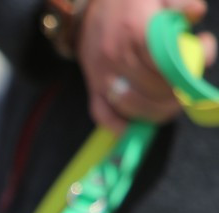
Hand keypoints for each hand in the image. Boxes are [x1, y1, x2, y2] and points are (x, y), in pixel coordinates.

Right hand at [77, 0, 216, 131]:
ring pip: (129, 105)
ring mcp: (102, 74)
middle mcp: (116, 55)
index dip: (182, 76)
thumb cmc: (132, 2)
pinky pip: (101, 114)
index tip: (194, 74)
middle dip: (173, 96)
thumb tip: (195, 16)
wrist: (91, 6)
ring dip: (152, 112)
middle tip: (184, 95)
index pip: (164, 65)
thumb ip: (181, 3)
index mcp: (136, 31)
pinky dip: (118, 126)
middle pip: (150, 89)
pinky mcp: (92, 86)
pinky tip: (134, 126)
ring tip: (167, 107)